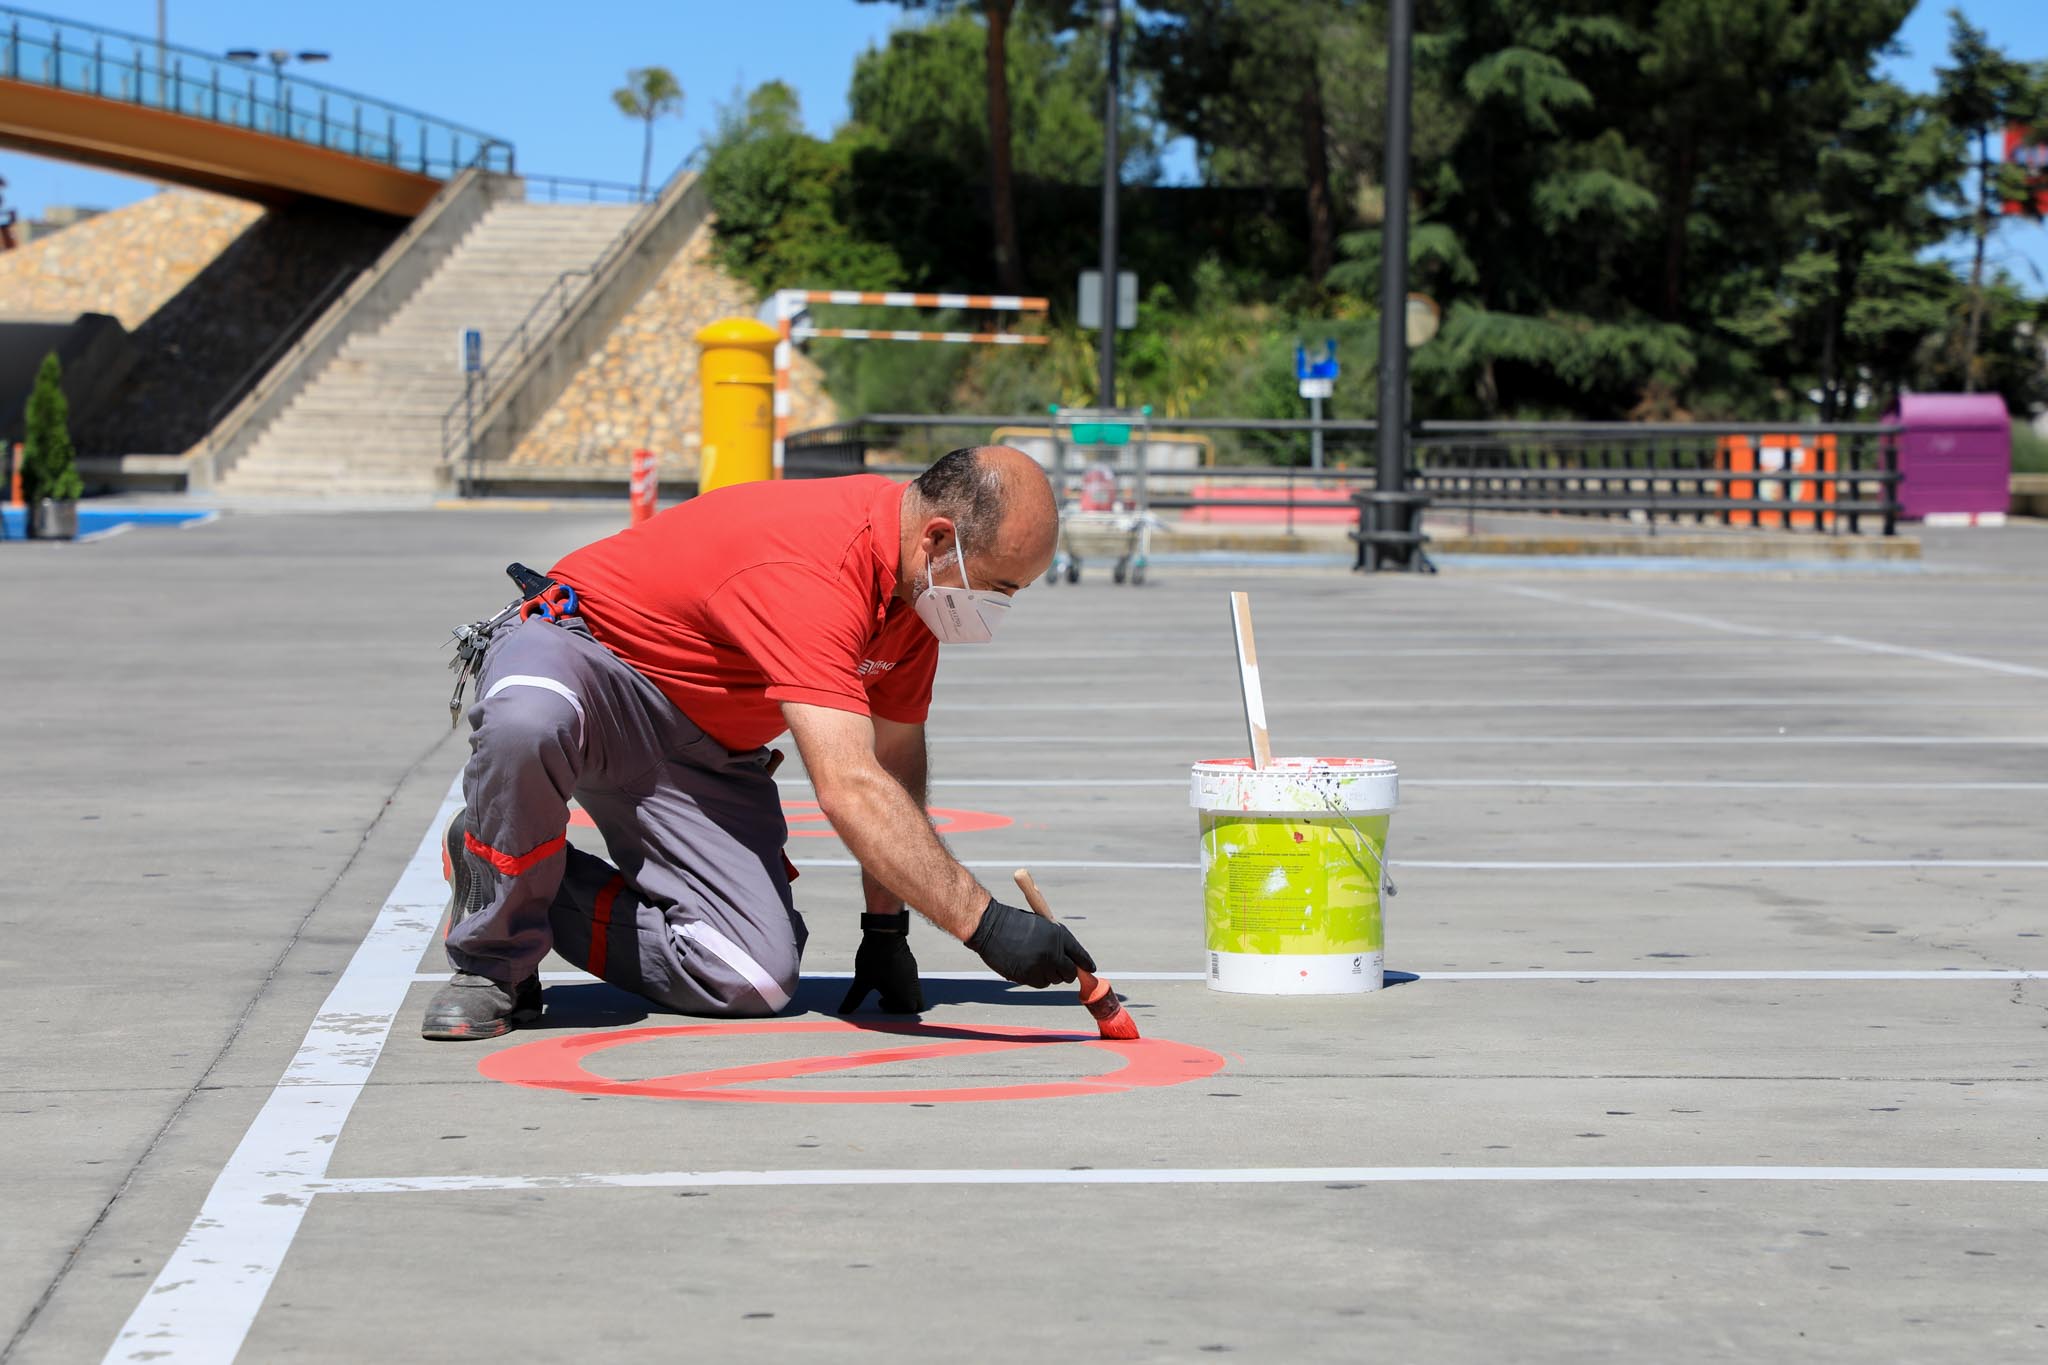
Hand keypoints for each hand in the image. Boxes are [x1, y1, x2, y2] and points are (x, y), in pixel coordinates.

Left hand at [837, 914, 924, 1012]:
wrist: (885, 933)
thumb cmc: (874, 959)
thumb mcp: (861, 981)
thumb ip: (854, 999)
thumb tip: (842, 1011)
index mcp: (904, 993)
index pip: (909, 1011)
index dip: (895, 1011)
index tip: (879, 1003)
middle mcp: (913, 985)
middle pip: (915, 1003)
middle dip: (901, 1005)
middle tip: (884, 999)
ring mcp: (913, 973)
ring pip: (913, 990)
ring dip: (900, 993)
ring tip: (883, 986)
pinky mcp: (911, 963)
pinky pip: (911, 979)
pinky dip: (902, 982)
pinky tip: (886, 974)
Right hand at [965, 899, 1095, 988]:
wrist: (990, 926)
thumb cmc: (1014, 922)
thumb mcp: (1041, 926)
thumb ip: (1056, 941)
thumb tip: (1070, 960)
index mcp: (1058, 935)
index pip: (1079, 954)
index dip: (1085, 963)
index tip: (1090, 969)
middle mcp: (1053, 951)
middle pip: (1069, 972)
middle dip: (1067, 972)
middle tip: (1059, 970)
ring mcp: (1040, 965)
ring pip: (1054, 980)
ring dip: (1049, 975)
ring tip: (1036, 963)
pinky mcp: (1027, 976)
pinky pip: (1040, 983)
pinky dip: (1037, 979)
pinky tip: (1028, 967)